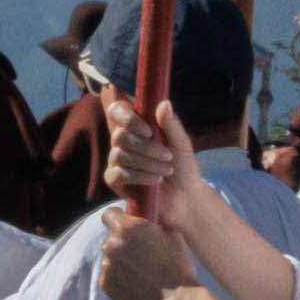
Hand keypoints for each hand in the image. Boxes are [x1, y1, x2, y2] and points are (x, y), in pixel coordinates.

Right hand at [96, 93, 189, 214]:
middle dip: (146, 148)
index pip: (117, 110)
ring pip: (119, 155)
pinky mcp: (114, 179)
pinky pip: (119, 173)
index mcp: (137, 125)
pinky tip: (155, 180)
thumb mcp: (182, 143)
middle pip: (119, 135)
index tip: (148, 130)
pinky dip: (140, 176)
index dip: (127, 117)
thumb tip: (164, 103)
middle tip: (168, 156)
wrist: (185, 196)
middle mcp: (123, 140)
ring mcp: (116, 159)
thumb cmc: (183, 166)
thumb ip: (171, 124)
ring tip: (166, 170)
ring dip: (147, 163)